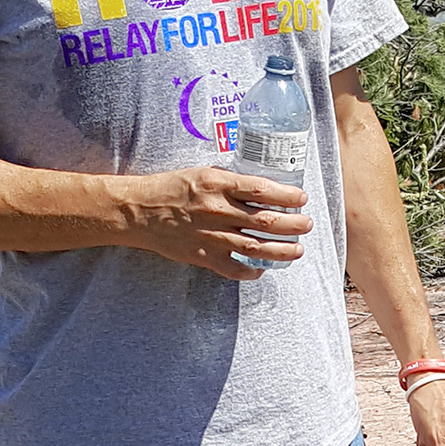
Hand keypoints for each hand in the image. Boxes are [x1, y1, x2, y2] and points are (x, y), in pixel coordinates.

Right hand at [125, 166, 313, 280]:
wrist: (138, 211)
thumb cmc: (170, 188)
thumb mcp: (202, 173)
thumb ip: (230, 181)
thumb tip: (260, 187)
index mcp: (219, 185)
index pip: (263, 190)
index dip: (288, 196)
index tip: (301, 198)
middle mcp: (218, 210)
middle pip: (266, 221)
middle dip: (293, 224)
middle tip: (307, 225)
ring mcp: (211, 236)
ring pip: (256, 247)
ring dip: (282, 251)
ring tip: (297, 250)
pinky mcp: (202, 255)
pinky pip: (233, 268)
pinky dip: (251, 272)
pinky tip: (262, 271)